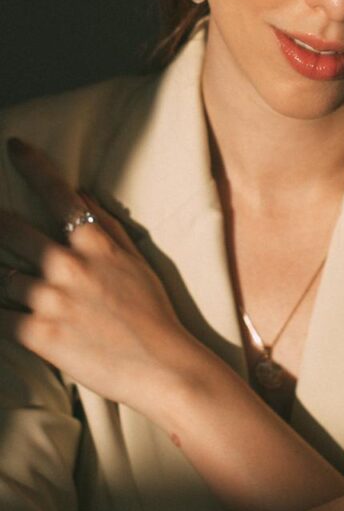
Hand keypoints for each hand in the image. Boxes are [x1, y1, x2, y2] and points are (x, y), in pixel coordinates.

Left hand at [0, 137, 198, 412]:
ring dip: (6, 277)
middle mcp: (67, 263)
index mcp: (93, 240)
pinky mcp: (37, 335)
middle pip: (12, 230)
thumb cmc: (151, 309)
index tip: (13, 146)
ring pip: (4, 276)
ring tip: (14, 278)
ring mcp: (49, 299)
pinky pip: (2, 315)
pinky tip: (10, 309)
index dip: (31, 164)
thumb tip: (81, 195)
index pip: (55, 191)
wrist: (160, 363)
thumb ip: (106, 225)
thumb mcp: (135, 258)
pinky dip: (4, 310)